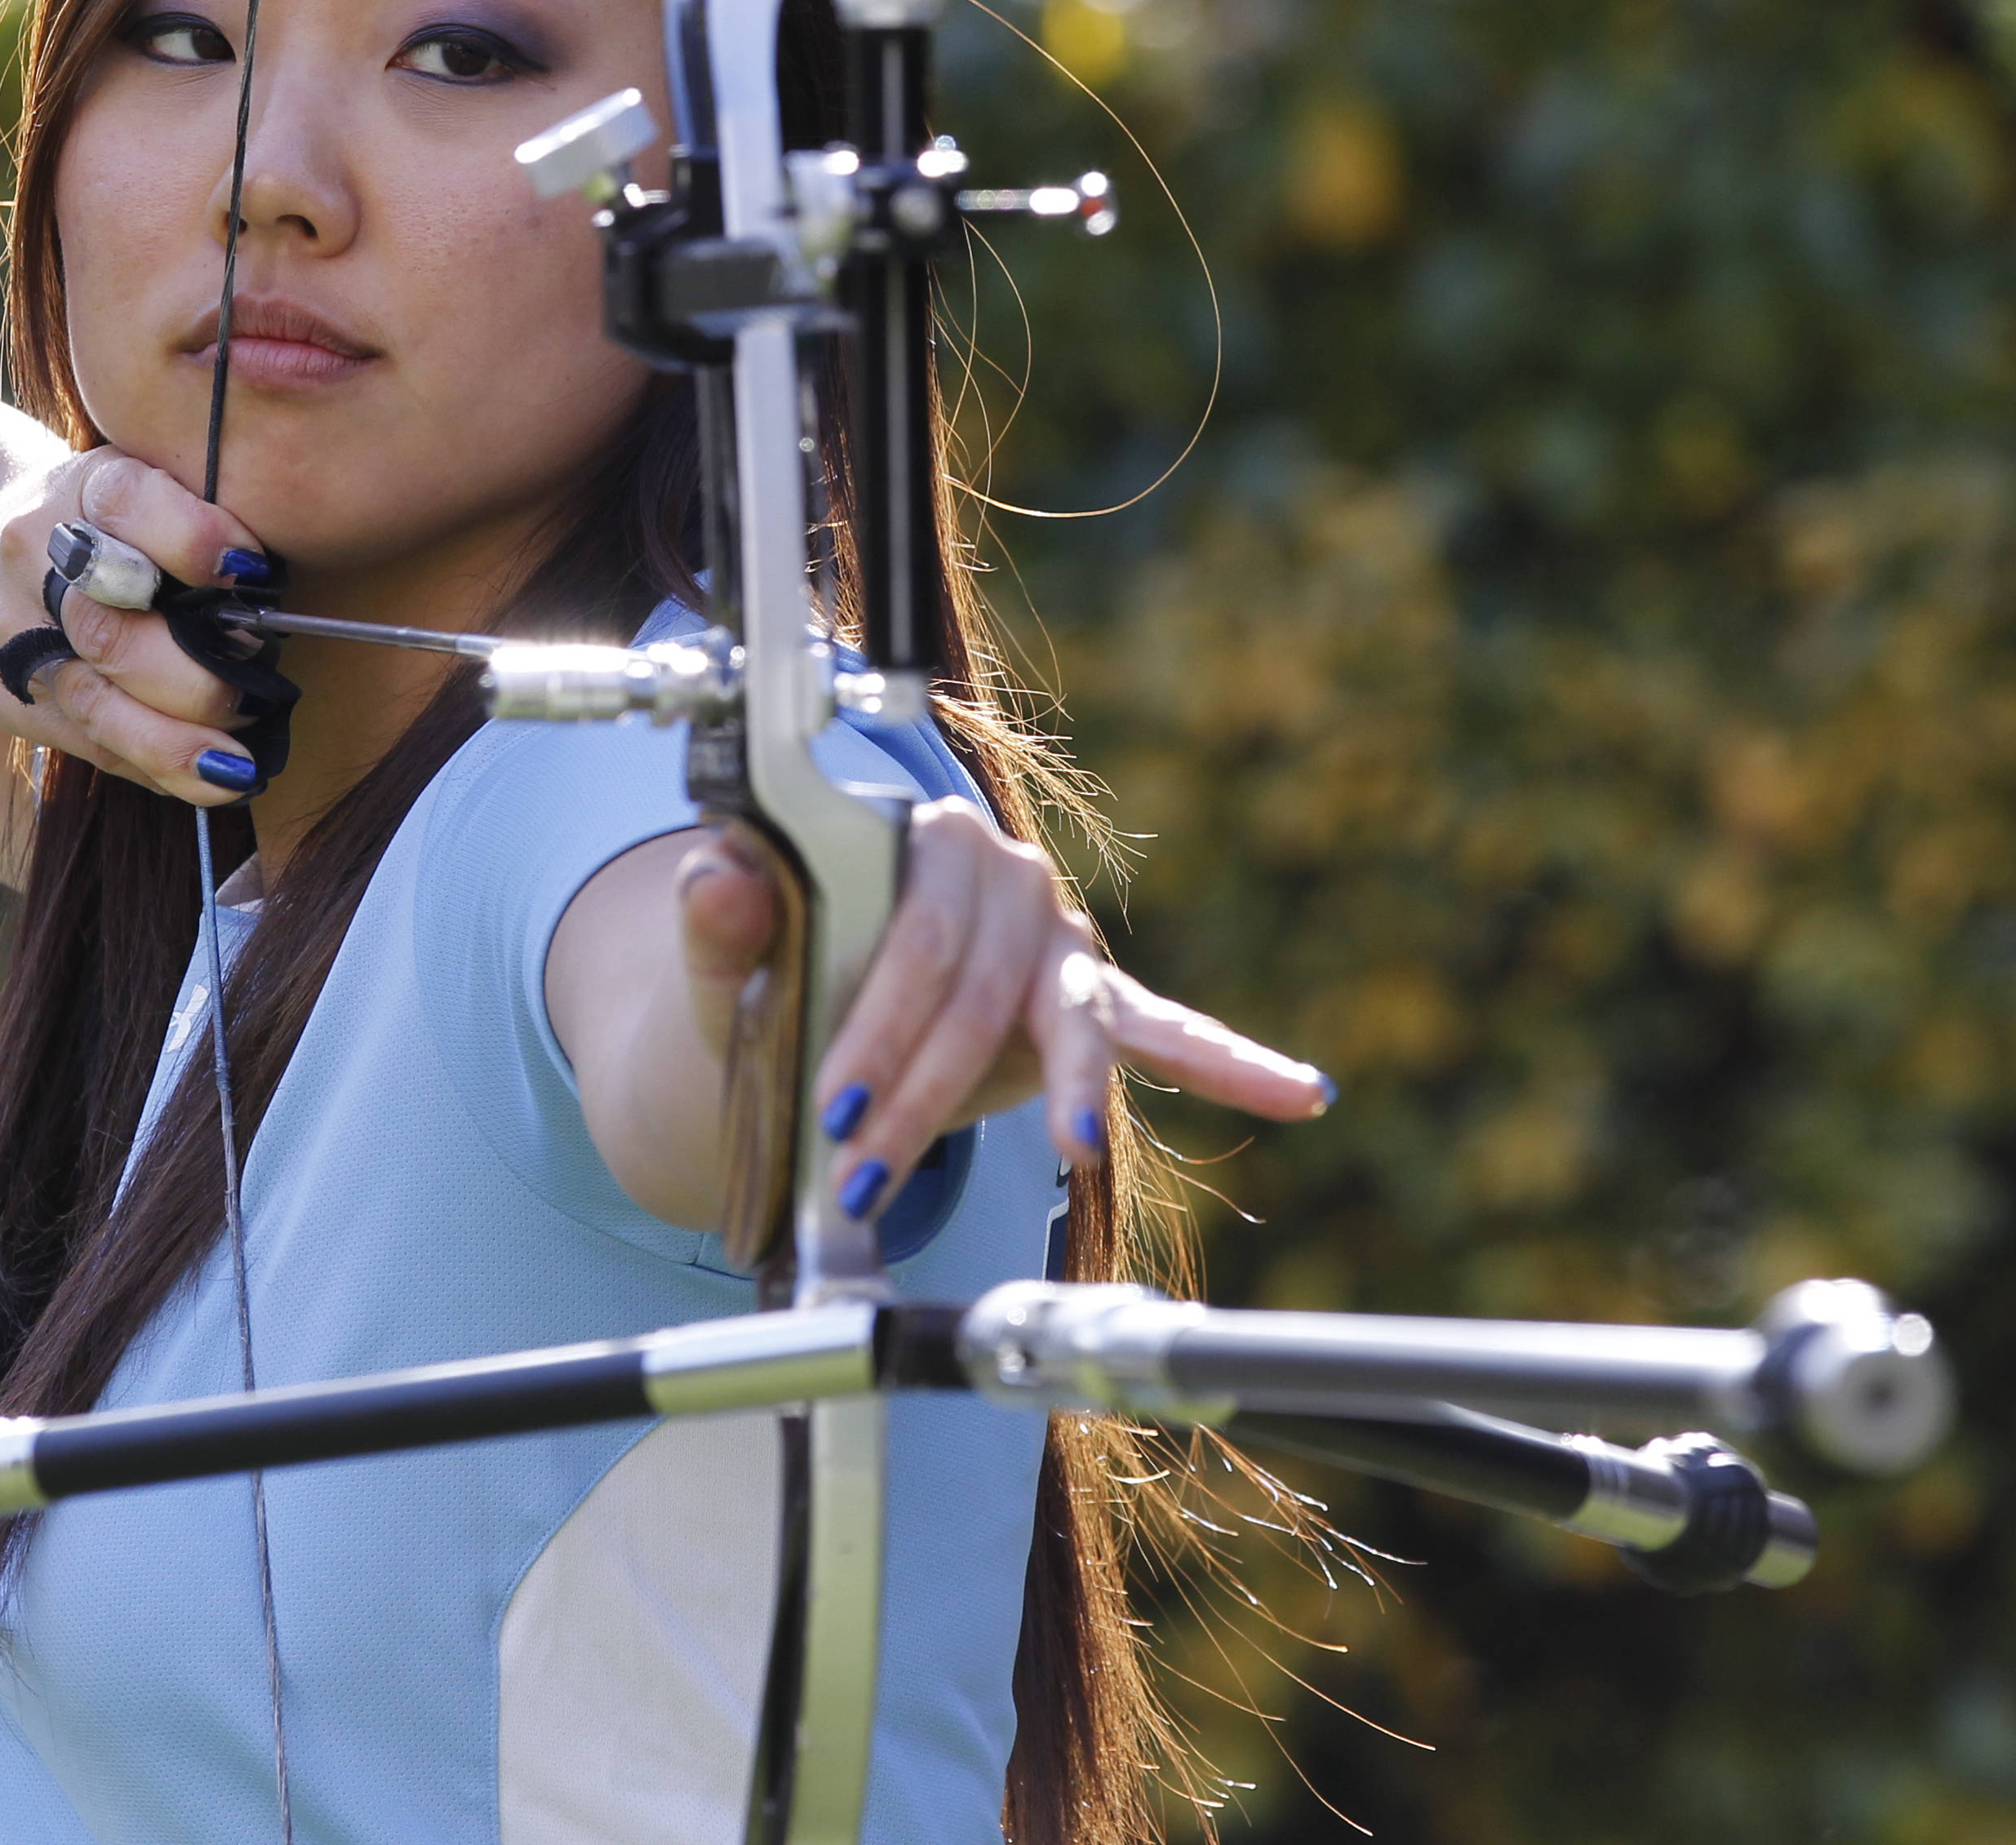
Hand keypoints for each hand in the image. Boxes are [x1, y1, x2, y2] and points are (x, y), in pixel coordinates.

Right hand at [0, 448, 272, 806]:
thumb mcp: (142, 487)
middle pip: (107, 627)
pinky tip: (210, 782)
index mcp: (82, 489)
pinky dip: (157, 767)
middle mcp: (36, 559)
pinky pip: (89, 744)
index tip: (253, 572)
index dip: (194, 541)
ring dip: (173, 742)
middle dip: (191, 673)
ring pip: (94, 701)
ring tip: (236, 769)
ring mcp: (18, 634)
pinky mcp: (14, 697)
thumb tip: (268, 588)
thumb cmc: (97, 519)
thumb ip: (199, 520)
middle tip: (256, 686)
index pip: (126, 504)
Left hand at [674, 798, 1333, 1214]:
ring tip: (1075, 1143)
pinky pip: (1167, 1030)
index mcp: (924, 839)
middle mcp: (1006, 875)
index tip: (840, 1104)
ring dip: (1065, 1094)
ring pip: (1073, 1014)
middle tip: (869, 1176)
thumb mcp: (733, 955)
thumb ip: (723, 917)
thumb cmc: (778, 972)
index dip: (880, 1024)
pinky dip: (1232, 1062)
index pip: (917, 936)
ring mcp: (1058, 938)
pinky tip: (1299, 1092)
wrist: (814, 1006)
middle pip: (983, 991)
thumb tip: (716, 879)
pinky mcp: (1089, 998)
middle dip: (927, 1095)